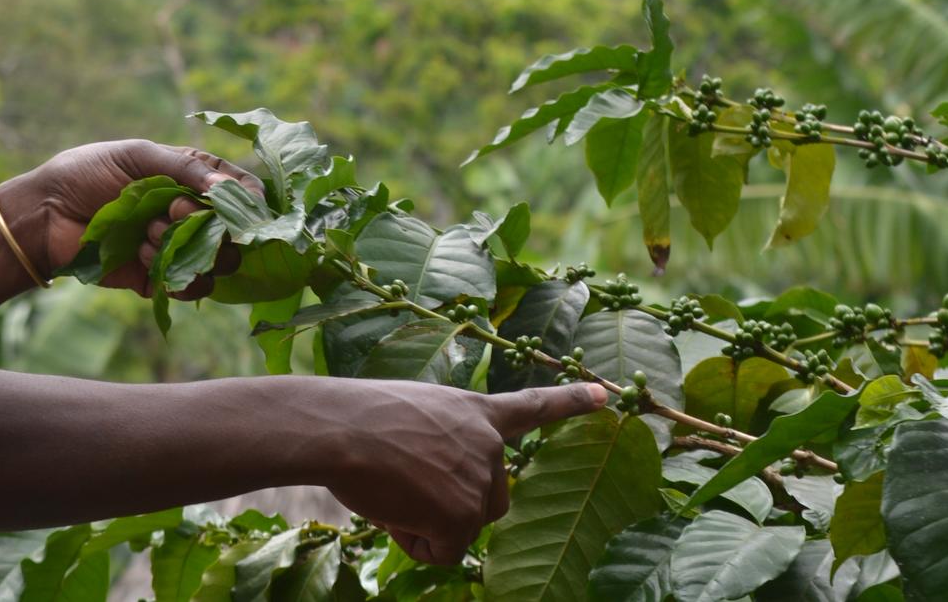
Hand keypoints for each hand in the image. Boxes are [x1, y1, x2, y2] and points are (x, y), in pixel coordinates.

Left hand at [9, 139, 261, 296]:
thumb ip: (183, 168)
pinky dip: (174, 275)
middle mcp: (190, 215)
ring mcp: (176, 248)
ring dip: (187, 247)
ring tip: (147, 233)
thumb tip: (224, 187)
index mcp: (190, 178)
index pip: (241, 190)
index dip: (247, 200)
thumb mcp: (136, 155)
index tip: (236, 205)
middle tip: (170, 211)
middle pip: (236, 233)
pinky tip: (142, 255)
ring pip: (217, 262)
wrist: (44, 214)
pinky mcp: (159, 278)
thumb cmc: (86, 173)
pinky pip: (190, 286)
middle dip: (210, 224)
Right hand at [319, 380, 608, 567]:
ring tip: (393, 488)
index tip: (606, 396)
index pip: (532, 406)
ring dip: (428, 524)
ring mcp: (481, 479)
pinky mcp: (464, 515)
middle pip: (491, 501)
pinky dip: (415, 542)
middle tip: (406, 485)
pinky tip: (394, 508)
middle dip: (455, 508)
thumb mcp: (415, 415)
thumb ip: (445, 442)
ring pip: (462, 528)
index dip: (569, 401)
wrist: (341, 429)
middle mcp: (489, 444)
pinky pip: (442, 551)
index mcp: (475, 411)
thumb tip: (436, 489)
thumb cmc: (359, 418)